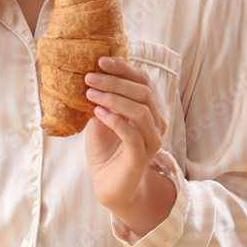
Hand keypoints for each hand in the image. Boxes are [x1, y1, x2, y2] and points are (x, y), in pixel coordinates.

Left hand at [84, 56, 172, 227]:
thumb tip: (91, 74)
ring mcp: (152, 141)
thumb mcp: (101, 118)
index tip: (100, 60)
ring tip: (91, 94)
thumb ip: (102, 99)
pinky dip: (114, 120)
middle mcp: (156, 123)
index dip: (124, 68)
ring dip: (114, 98)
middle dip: (115, 81)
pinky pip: (133, 134)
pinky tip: (97, 113)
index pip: (143, 81)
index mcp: (150, 109)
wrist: (109, 185)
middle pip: (144, 92)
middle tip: (90, 77)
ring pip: (141, 111)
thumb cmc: (106, 150)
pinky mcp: (141, 157)